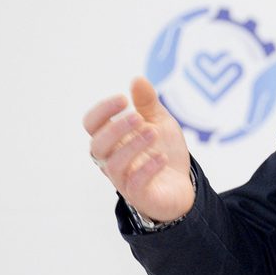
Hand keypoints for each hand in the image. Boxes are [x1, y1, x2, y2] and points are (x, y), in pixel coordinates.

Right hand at [83, 76, 193, 222]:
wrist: (183, 184)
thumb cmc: (163, 150)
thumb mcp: (159, 121)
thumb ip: (147, 103)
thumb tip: (137, 78)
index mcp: (113, 140)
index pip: (92, 125)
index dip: (102, 111)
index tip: (122, 99)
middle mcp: (112, 160)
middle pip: (97, 146)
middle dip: (116, 129)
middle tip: (138, 118)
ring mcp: (124, 179)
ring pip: (114, 165)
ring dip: (132, 146)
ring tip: (153, 132)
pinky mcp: (140, 195)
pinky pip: (135, 184)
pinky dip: (147, 169)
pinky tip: (162, 156)